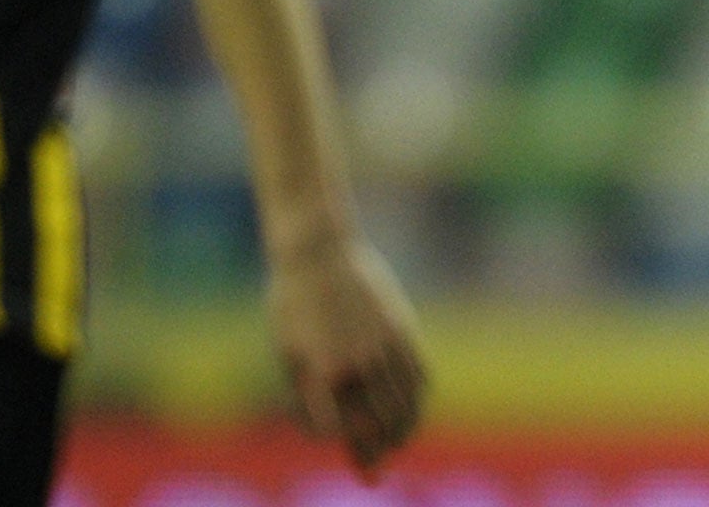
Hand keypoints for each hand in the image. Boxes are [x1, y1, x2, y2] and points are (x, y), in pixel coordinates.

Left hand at [265, 234, 425, 479]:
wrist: (317, 250)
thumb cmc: (292, 304)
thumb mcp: (290, 354)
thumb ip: (312, 401)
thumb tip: (333, 433)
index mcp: (320, 371)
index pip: (336, 432)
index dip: (334, 437)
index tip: (328, 427)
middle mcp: (356, 362)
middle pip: (377, 427)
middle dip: (375, 448)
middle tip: (373, 459)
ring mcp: (383, 345)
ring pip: (405, 407)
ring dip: (400, 430)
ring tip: (394, 440)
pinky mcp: (402, 328)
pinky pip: (418, 376)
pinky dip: (414, 398)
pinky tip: (406, 404)